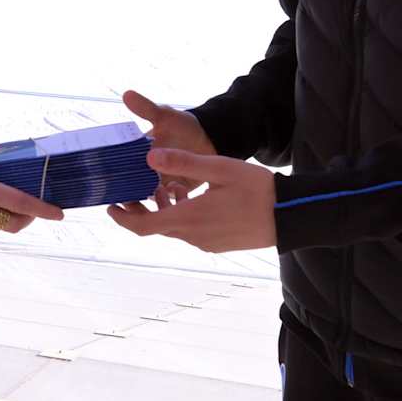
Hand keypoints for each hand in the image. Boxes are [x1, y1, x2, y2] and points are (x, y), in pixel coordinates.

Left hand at [107, 148, 276, 252]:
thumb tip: (149, 157)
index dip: (123, 218)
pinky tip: (191, 197)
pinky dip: (182, 216)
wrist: (290, 215)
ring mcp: (206, 242)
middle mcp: (194, 235)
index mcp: (189, 217)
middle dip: (142, 208)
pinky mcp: (218, 244)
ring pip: (175, 228)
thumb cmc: (257, 189)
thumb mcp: (219, 168)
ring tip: (167, 187)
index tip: (110, 206)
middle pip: (157, 227)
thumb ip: (184, 163)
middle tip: (136, 188)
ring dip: (165, 210)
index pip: (144, 226)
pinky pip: (191, 231)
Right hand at [122, 90, 215, 206]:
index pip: (116, 166)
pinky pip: (164, 204)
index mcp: (134, 153)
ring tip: (162, 188)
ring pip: (144, 198)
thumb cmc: (183, 126)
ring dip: (149, 197)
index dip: (113, 172)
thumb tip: (126, 93)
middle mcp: (140, 171)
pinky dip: (167, 201)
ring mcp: (155, 183)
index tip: (116, 174)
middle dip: (129, 191)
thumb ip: (147, 109)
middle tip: (141, 187)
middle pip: (127, 185)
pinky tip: (178, 189)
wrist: (208, 140)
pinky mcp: (171, 194)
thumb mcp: (165, 116)